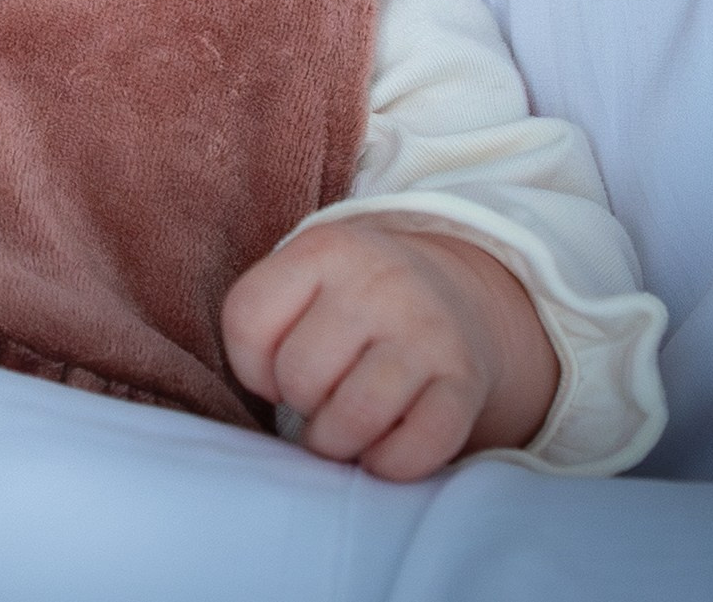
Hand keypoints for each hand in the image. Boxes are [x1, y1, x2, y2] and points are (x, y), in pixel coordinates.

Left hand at [221, 219, 559, 481]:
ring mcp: (430, 331)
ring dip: (338, 442)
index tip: (278, 366)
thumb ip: (260, 326)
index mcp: (327, 249)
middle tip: (319, 398)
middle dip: (299, 403)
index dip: (250, 364)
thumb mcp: (301, 283)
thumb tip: (270, 400)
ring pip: (356, 415)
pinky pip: (419, 446)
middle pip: (300, 374)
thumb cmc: (351, 306)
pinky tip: (383, 450)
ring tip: (343, 428)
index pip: (247, 318)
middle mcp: (382, 282)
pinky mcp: (466, 381)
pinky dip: (390, 464)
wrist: (452, 298)